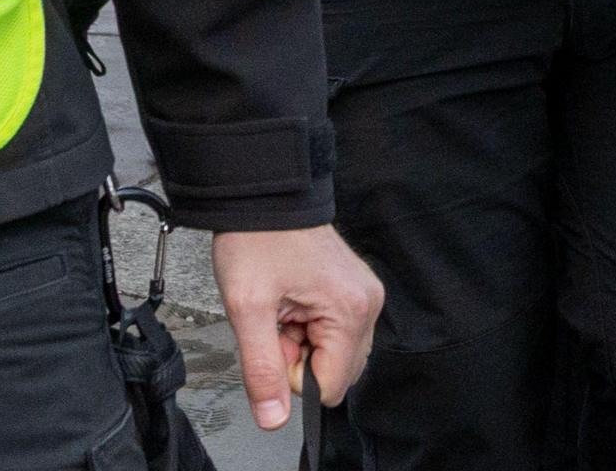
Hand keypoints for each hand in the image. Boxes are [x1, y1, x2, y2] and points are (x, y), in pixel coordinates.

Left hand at [211, 224, 382, 432]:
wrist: (264, 197)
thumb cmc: (257, 239)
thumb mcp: (248, 307)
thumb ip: (262, 369)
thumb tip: (273, 418)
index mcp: (350, 311)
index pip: (331, 386)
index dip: (294, 374)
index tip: (276, 338)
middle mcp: (367, 305)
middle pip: (336, 372)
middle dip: (299, 358)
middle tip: (277, 320)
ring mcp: (363, 296)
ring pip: (333, 353)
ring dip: (302, 342)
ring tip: (283, 306)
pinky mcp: (354, 291)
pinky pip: (334, 332)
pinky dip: (308, 326)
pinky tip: (293, 300)